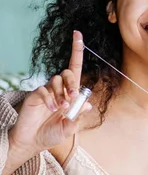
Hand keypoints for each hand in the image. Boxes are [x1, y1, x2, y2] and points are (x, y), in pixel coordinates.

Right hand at [7, 30, 91, 159]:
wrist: (33, 141)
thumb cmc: (53, 133)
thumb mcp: (71, 126)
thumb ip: (79, 116)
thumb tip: (88, 103)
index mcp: (71, 92)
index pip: (76, 68)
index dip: (77, 51)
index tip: (77, 34)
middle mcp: (60, 88)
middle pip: (68, 72)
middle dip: (73, 82)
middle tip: (73, 97)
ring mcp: (47, 90)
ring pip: (56, 80)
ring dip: (62, 94)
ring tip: (62, 108)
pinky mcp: (36, 94)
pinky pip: (44, 90)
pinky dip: (50, 99)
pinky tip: (52, 109)